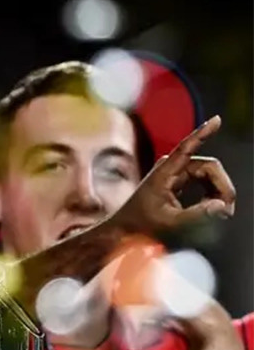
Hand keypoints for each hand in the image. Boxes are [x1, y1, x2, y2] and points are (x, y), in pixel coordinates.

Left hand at [109, 116, 235, 234]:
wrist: (125, 229)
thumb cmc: (142, 226)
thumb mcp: (171, 224)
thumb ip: (197, 216)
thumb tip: (222, 206)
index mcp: (163, 173)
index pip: (187, 148)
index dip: (203, 134)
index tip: (216, 120)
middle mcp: (170, 167)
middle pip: (210, 167)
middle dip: (222, 187)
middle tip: (225, 211)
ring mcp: (174, 172)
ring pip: (210, 175)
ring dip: (218, 193)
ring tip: (216, 214)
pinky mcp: (178, 180)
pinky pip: (204, 182)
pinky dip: (211, 195)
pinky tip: (208, 209)